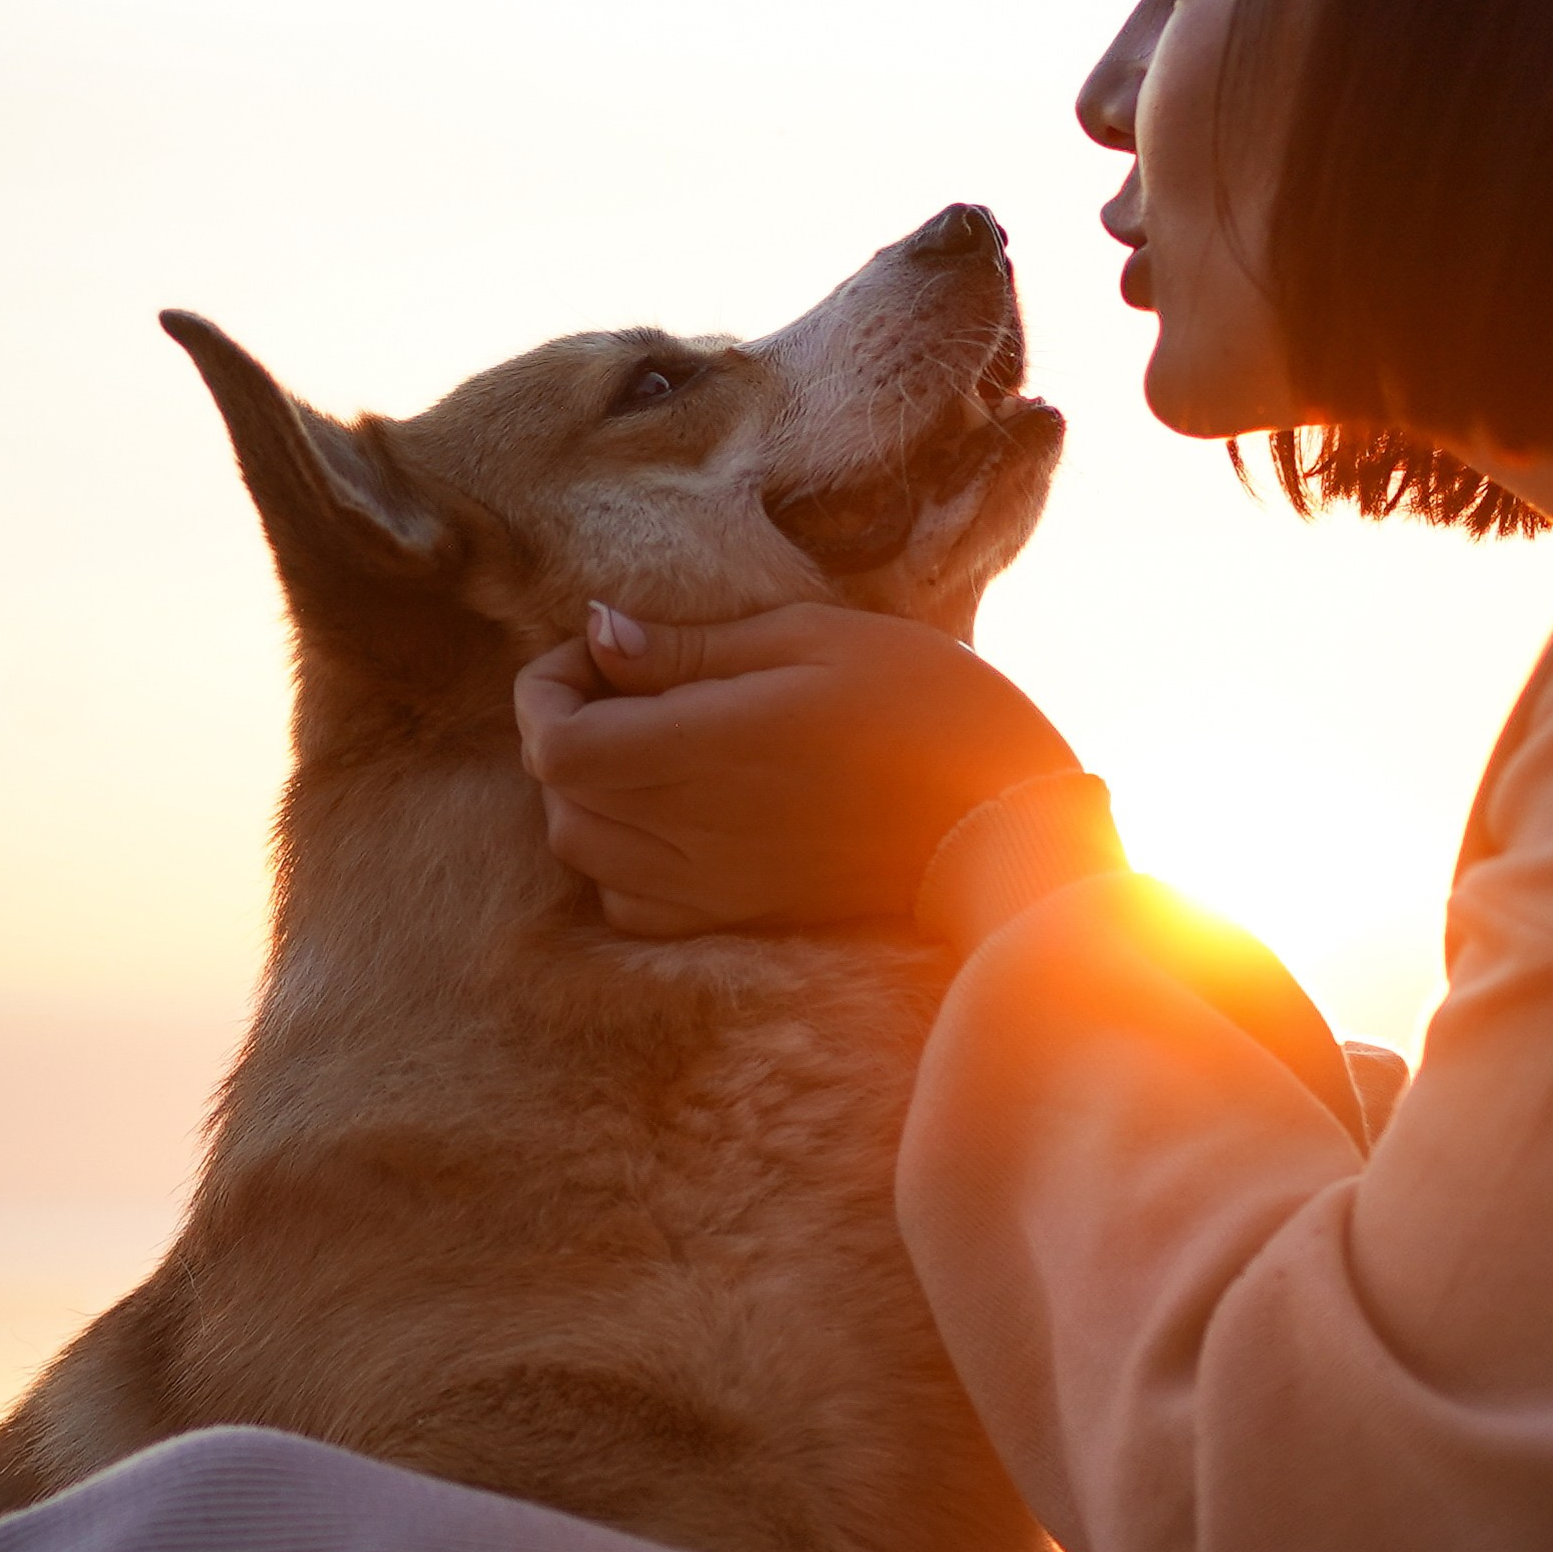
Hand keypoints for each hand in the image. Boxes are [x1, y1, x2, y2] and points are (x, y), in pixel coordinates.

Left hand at [512, 602, 1078, 937]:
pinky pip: (631, 906)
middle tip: (628, 686)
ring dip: (591, 796)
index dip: (547, 689)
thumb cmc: (926, 708)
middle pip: (558, 796)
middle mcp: (691, 829)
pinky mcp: (738, 918)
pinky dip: (623, 863)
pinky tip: (676, 819)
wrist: (1004, 822)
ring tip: (652, 748)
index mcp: (702, 747)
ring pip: (584, 852)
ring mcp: (711, 885)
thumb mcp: (815, 638)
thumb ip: (694, 646)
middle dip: (568, 732)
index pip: (555, 742)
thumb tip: (598, 633)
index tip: (597, 653)